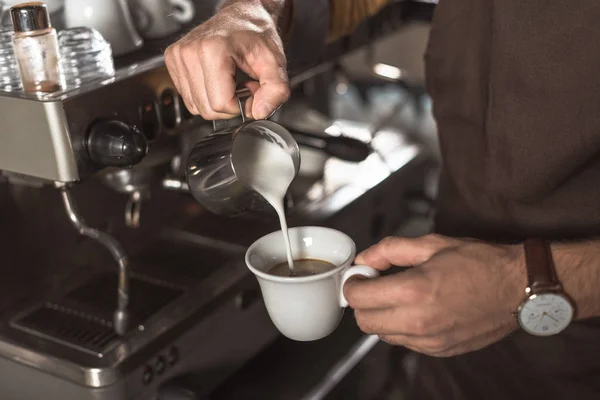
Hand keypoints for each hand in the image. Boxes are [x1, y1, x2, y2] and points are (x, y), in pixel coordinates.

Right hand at [164, 0, 289, 119]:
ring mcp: (177, 56)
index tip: (251, 88)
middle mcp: (189, 52)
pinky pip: (189, 99)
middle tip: (243, 84)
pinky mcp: (172, 61)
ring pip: (197, 107)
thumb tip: (259, 112)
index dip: (242, 104)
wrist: (242, 16)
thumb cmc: (256, 35)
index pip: (221, 104)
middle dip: (230, 104)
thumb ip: (276, 90)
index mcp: (212, 50)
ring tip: (231, 80)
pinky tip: (218, 79)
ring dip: (218, 100)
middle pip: (207, 109)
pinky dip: (206, 95)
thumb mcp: (275, 62)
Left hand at [344, 234, 526, 356]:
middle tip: (374, 285)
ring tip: (398, 296)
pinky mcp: (441, 350)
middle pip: (365, 322)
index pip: (358, 299)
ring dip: (382, 316)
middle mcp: (418, 321)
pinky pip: (406, 343)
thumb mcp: (431, 244)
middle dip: (362, 303)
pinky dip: (402, 328)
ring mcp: (430, 340)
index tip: (361, 276)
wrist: (519, 288)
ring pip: (383, 334)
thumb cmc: (479, 262)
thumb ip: (390, 250)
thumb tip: (363, 259)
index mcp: (414, 290)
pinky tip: (416, 309)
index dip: (353, 285)